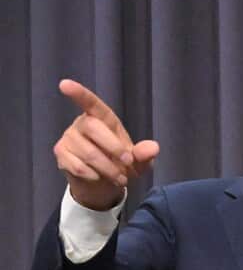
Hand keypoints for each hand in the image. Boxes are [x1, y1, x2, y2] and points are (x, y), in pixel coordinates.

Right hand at [53, 79, 159, 210]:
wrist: (104, 185)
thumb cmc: (122, 164)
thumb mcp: (139, 161)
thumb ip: (145, 154)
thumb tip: (153, 148)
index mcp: (103, 118)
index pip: (90, 103)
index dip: (79, 93)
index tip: (65, 84)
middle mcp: (82, 124)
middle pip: (93, 128)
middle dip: (114, 148)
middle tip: (128, 163)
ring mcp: (69, 138)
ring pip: (88, 153)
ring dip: (108, 169)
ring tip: (119, 177)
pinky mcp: (61, 154)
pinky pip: (78, 166)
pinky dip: (93, 176)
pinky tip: (98, 177)